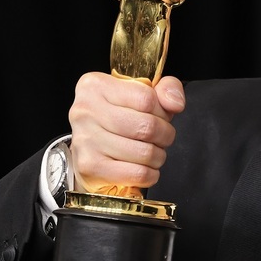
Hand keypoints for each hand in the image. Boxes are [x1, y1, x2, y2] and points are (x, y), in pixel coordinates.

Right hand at [69, 73, 185, 193]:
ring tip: (151, 152)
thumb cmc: (117, 120)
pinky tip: (144, 167)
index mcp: (96, 86)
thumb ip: (166, 89)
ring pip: (145, 152)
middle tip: (162, 138)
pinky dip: (150, 174)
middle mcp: (85, 110)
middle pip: (147, 126)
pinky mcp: (90, 166)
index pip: (146, 98)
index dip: (163, 112)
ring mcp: (85, 140)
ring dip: (158, 156)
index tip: (160, 117)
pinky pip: (138, 173)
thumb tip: (175, 103)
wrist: (89, 151)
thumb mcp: (140, 94)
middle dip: (165, 135)